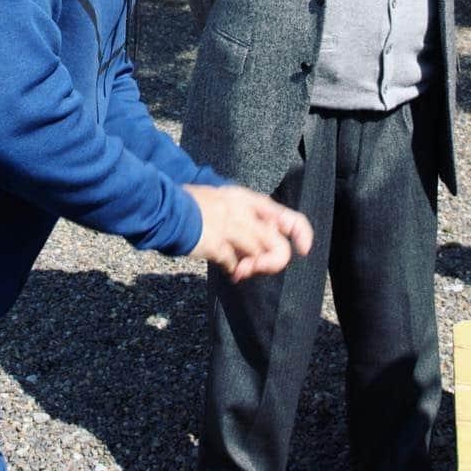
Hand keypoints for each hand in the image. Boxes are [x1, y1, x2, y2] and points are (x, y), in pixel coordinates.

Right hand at [185, 183, 312, 282]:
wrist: (166, 207)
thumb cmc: (193, 205)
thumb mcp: (225, 199)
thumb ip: (247, 217)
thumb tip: (263, 244)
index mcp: (247, 199)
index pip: (287, 216)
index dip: (301, 234)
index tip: (304, 250)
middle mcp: (243, 212)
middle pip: (275, 244)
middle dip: (272, 262)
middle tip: (257, 268)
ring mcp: (230, 227)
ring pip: (256, 255)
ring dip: (250, 267)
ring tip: (240, 270)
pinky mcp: (216, 243)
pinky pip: (234, 264)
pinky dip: (234, 270)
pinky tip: (229, 270)